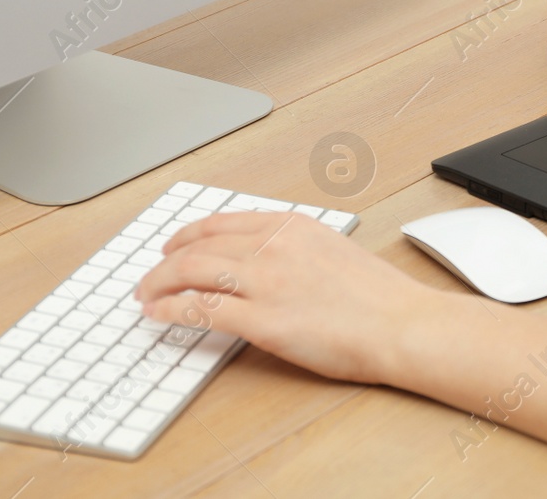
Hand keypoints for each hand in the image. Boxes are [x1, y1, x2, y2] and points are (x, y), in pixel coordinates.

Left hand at [135, 211, 436, 384]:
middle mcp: (274, 245)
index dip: (188, 234)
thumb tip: (262, 262)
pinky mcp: (262, 320)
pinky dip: (171, 310)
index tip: (174, 245)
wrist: (400, 324)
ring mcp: (266, 281)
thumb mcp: (333, 251)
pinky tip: (159, 315)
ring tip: (145, 295)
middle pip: (199, 244)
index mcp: (292, 225)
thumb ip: (294, 249)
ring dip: (159, 283)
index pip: (223, 222)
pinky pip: (200, 309)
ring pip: (191, 271)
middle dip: (165, 260)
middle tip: (150, 275)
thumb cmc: (379, 297)